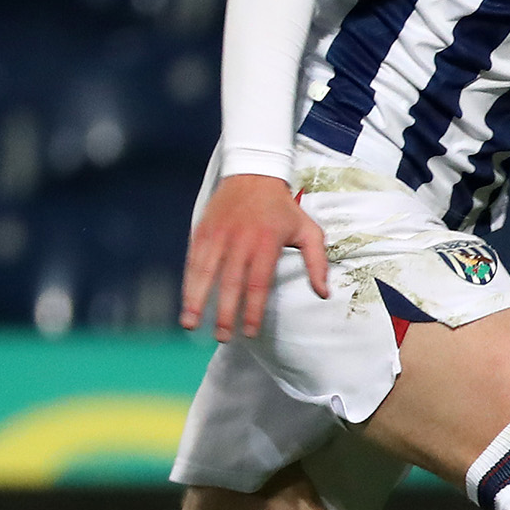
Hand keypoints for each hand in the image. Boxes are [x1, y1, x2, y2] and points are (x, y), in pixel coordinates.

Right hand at [180, 173, 328, 342]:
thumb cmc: (283, 208)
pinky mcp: (203, 230)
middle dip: (224, 312)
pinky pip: (193, 260)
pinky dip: (188, 282)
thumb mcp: (308, 230)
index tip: (249, 332)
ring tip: (190, 325)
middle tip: (222, 337)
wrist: (253, 172)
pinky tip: (186, 300)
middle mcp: (240, 240)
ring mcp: (219, 235)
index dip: (252, 310)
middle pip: (230, 282)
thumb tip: (323, 293)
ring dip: (197, 300)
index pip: (258, 284)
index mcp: (267, 243)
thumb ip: (317, 262)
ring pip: (205, 272)